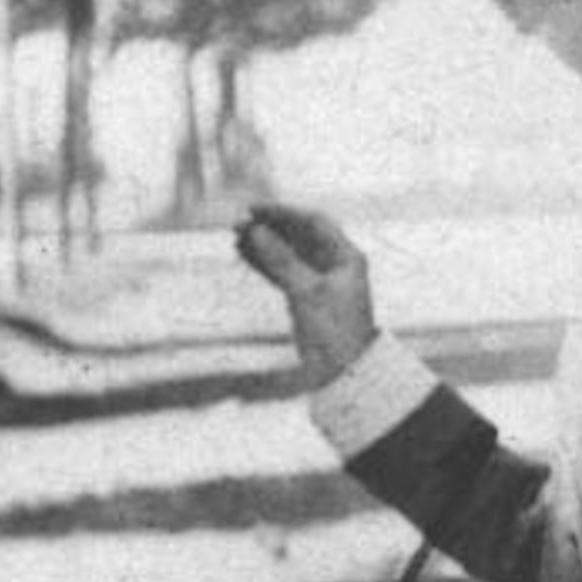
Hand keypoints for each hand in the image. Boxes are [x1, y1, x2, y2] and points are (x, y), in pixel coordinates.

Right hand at [231, 203, 381, 390]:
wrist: (344, 372)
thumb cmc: (335, 331)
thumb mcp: (307, 292)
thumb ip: (282, 260)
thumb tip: (255, 231)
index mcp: (347, 258)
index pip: (315, 223)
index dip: (285, 213)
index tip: (255, 209)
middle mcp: (335, 265)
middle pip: (299, 236)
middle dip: (270, 227)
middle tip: (238, 223)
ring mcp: (320, 281)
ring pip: (288, 253)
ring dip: (263, 243)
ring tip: (234, 237)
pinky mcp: (306, 296)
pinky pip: (282, 271)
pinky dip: (264, 262)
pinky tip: (242, 253)